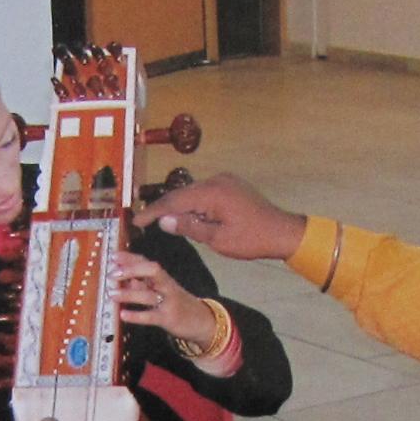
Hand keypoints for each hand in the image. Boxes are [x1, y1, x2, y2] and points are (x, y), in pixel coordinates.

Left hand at [110, 250, 217, 345]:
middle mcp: (166, 286)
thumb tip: (122, 278)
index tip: (113, 257)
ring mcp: (168, 302)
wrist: (203, 322)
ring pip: (148, 294)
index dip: (130, 258)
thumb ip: (143, 284)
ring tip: (111, 294)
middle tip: (112, 274)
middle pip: (151, 270)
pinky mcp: (168, 319)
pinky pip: (151, 316)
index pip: (146, 262)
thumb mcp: (162, 291)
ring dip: (128, 293)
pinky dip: (136, 315)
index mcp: (163, 278)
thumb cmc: (178, 305)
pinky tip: (123, 314)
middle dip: (131, 269)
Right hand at [133, 172, 305, 261]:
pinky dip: (193, 203)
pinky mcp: (230, 185)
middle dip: (162, 207)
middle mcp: (216, 181)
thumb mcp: (218, 239)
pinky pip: (205, 193)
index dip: (153, 211)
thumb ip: (189, 227)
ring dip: (178, 206)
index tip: (136, 221)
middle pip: (181, 194)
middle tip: (143, 220)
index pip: (174, 201)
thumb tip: (163, 220)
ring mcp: (224, 181)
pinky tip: (187, 215)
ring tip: (161, 220)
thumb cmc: (252, 239)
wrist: (282, 231)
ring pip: (192, 192)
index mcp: (211, 193)